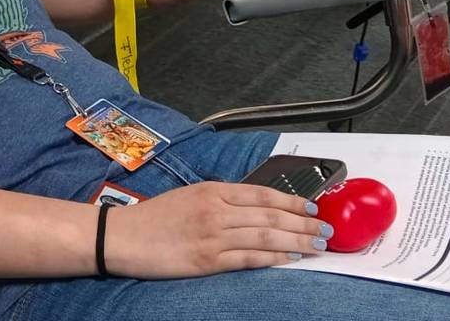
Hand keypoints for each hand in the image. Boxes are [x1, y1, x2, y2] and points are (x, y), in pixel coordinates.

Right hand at [103, 182, 329, 278]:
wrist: (124, 237)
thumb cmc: (154, 217)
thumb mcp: (190, 196)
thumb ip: (220, 199)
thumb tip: (255, 208)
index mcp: (213, 190)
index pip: (263, 194)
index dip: (293, 201)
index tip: (313, 207)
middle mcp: (216, 210)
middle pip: (271, 215)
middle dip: (303, 222)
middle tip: (326, 229)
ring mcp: (213, 235)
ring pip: (266, 236)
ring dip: (296, 241)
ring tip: (316, 246)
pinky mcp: (208, 260)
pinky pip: (249, 258)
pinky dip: (273, 258)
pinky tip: (290, 259)